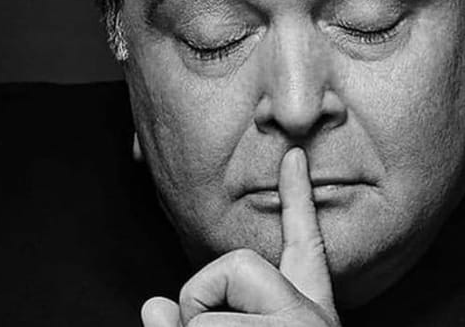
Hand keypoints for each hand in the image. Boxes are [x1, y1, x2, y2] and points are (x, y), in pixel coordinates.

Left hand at [141, 148, 340, 326]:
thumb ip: (193, 320)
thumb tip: (153, 306)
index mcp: (304, 313)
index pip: (302, 245)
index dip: (297, 196)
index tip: (294, 156)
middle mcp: (311, 315)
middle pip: (239, 261)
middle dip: (201, 298)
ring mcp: (301, 323)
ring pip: (206, 308)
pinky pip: (202, 326)